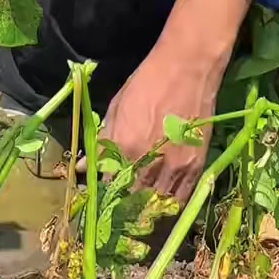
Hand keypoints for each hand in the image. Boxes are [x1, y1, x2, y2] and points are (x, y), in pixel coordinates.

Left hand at [101, 43, 221, 201]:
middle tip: (118, 209)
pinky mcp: (195, 166)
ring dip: (145, 210)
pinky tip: (160, 202)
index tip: (101, 199)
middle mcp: (148, 162)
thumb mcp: (117, 106)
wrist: (189, 67)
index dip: (104, 195)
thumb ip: (101, 141)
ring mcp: (175, 167)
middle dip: (123, 206)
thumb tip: (83, 166)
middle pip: (132, 200)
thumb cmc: (147, 81)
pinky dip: (168, 205)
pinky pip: (180, 198)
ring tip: (138, 211)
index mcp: (125, 146)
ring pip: (156, 205)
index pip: (108, 185)